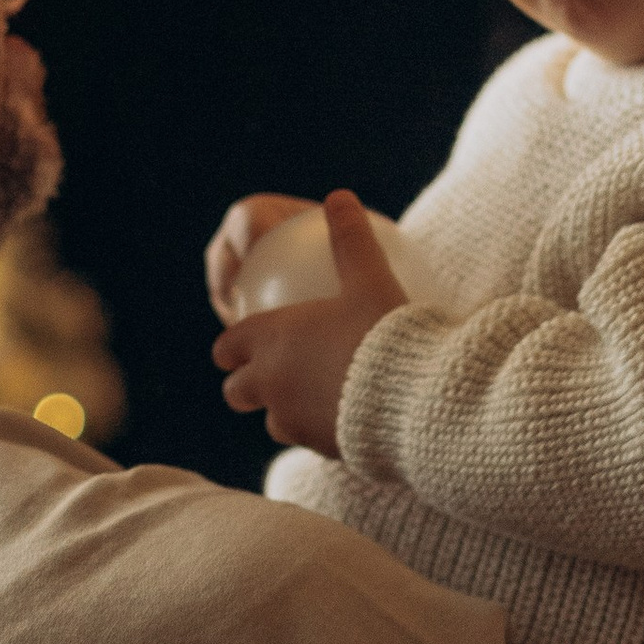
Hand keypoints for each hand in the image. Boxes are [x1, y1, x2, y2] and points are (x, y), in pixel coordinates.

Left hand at [211, 190, 403, 458]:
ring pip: (269, 419)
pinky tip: (341, 418)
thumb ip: (350, 239)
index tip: (238, 343)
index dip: (230, 344)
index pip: (228, 345)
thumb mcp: (371, 278)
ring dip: (279, 409)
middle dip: (242, 382)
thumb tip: (340, 196)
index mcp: (272, 340)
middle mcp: (271, 384)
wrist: (415, 399)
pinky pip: (306, 438)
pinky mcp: (319, 447)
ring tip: (304, 399)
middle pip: (236, 391)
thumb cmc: (388, 333)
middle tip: (263, 375)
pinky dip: (314, 428)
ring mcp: (292, 421)